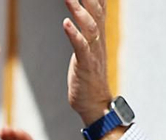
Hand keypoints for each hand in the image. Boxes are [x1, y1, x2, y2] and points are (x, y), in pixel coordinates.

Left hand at [63, 0, 113, 124]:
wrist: (95, 104)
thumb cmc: (88, 76)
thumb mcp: (88, 48)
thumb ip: (86, 30)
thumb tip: (80, 15)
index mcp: (98, 36)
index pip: (100, 8)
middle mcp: (98, 41)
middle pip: (96, 13)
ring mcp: (93, 53)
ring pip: (89, 27)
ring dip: (79, 11)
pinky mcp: (86, 66)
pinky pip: (81, 47)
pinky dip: (74, 35)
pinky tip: (66, 23)